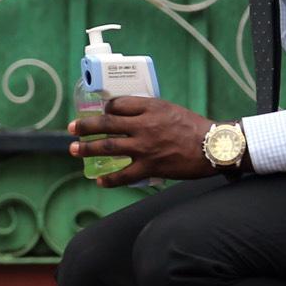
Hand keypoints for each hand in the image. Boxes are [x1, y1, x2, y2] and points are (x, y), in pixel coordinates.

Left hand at [68, 96, 220, 187]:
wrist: (213, 147)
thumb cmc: (194, 127)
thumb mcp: (169, 109)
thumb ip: (148, 111)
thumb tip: (128, 115)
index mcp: (149, 107)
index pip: (117, 104)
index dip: (105, 109)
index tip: (100, 113)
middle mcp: (143, 125)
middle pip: (106, 124)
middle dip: (85, 126)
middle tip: (72, 128)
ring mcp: (144, 147)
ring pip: (108, 148)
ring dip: (87, 149)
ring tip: (74, 150)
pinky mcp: (150, 166)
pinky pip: (123, 175)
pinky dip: (109, 179)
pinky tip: (100, 180)